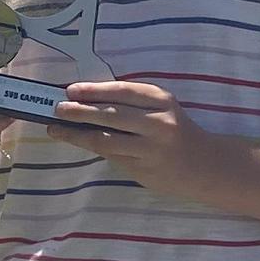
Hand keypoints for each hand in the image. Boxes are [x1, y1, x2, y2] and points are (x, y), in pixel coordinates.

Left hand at [44, 76, 205, 194]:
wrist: (203, 165)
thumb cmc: (174, 129)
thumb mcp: (162, 106)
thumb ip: (132, 101)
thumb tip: (87, 97)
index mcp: (161, 101)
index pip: (122, 92)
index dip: (94, 90)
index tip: (71, 90)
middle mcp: (157, 124)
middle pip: (111, 116)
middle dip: (80, 111)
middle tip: (57, 109)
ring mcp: (150, 149)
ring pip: (106, 140)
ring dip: (76, 134)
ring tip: (56, 129)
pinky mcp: (143, 170)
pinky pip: (111, 156)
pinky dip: (92, 148)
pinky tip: (77, 141)